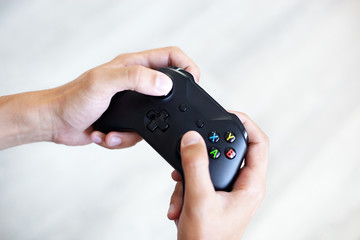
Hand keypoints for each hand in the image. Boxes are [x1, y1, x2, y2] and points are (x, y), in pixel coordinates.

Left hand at [0, 47, 198, 148]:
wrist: (55, 122)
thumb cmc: (73, 98)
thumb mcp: (104, 83)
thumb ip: (135, 78)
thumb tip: (165, 84)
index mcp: (132, 66)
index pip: (169, 56)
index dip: (186, 66)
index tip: (194, 81)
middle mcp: (134, 83)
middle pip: (166, 89)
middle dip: (166, 108)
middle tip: (162, 119)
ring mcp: (131, 103)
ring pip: (153, 119)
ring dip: (135, 132)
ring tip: (114, 132)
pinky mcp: (125, 121)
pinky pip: (137, 134)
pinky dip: (121, 139)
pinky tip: (105, 135)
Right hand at [167, 112, 268, 239]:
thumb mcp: (199, 199)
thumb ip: (195, 165)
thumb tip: (192, 138)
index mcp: (250, 185)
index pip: (258, 143)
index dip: (245, 123)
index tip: (226, 114)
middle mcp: (242, 186)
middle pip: (228, 151)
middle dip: (205, 152)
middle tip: (191, 149)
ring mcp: (228, 192)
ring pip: (209, 166)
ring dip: (190, 175)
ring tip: (181, 194)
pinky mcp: (214, 196)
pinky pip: (200, 180)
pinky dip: (186, 188)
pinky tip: (178, 204)